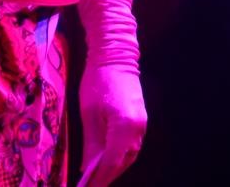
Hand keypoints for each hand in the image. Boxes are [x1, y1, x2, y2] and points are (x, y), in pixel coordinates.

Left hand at [77, 62, 146, 186]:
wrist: (116, 55)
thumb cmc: (97, 80)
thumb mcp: (89, 114)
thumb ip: (90, 143)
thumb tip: (87, 168)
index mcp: (124, 127)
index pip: (111, 162)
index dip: (98, 179)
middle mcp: (138, 129)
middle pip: (122, 162)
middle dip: (106, 177)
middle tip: (89, 186)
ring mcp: (142, 125)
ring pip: (128, 156)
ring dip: (113, 168)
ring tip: (96, 178)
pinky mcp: (140, 120)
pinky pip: (130, 145)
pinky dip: (118, 156)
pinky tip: (106, 160)